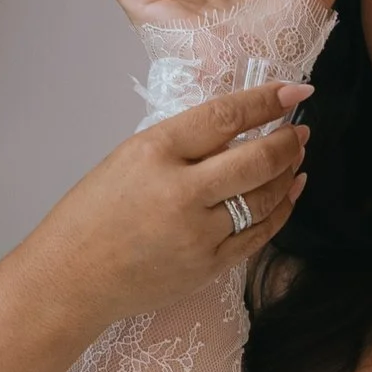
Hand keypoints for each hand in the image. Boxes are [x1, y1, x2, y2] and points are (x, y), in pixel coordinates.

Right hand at [37, 77, 314, 329]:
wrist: (72, 279)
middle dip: (287, 141)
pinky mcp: (209, 266)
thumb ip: (181, 144)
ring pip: (264, 197)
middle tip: (300, 131)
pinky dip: (280, 210)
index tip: (294, 91)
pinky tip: (289, 191)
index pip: (225, 116)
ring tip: (295, 157)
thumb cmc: (93, 216)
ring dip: (287, 172)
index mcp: (154, 152)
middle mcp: (180, 191)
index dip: (267, 101)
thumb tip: (239, 128)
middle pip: (256, 159)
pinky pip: (259, 233)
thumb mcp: (128, 159)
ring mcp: (198, 233)